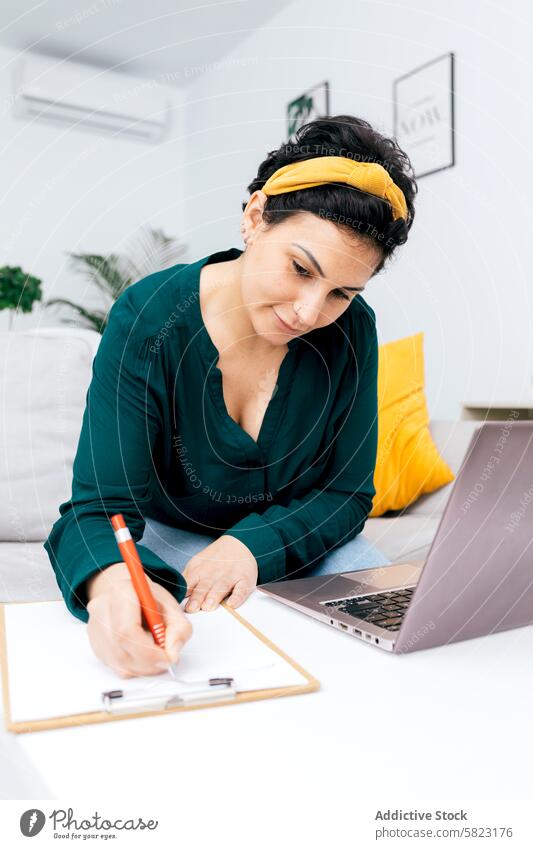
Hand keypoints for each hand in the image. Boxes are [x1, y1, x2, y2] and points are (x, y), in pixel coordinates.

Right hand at [86, 562, 192, 677]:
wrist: (132, 595)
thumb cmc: (152, 600)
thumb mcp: (174, 608)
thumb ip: (179, 630)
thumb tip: (172, 654)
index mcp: (122, 591)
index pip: (128, 630)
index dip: (149, 650)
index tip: (168, 657)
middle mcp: (102, 608)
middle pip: (122, 648)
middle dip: (149, 662)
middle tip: (166, 661)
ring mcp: (95, 627)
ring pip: (118, 662)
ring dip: (143, 667)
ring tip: (156, 655)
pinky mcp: (96, 644)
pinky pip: (115, 666)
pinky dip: (135, 667)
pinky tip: (143, 654)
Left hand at [182, 535, 257, 612]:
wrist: (240, 543)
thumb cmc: (216, 559)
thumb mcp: (197, 564)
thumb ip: (187, 578)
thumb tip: (174, 593)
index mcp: (199, 571)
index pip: (189, 584)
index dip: (184, 595)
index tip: (180, 606)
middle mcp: (214, 574)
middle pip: (204, 587)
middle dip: (197, 598)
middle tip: (192, 609)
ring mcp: (230, 576)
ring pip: (221, 587)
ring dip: (214, 596)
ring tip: (209, 606)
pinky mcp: (244, 580)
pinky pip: (241, 589)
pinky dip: (237, 597)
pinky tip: (233, 604)